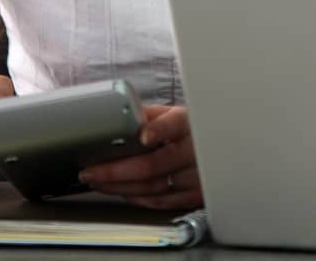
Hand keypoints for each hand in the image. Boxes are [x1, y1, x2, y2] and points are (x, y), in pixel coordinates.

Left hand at [80, 105, 200, 209]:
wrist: (224, 148)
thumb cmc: (194, 129)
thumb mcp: (175, 113)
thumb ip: (148, 116)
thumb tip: (115, 118)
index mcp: (190, 123)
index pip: (175, 125)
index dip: (159, 130)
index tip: (143, 135)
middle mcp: (195, 151)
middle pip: (153, 165)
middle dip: (115, 171)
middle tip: (90, 171)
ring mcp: (197, 177)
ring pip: (153, 188)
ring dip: (120, 187)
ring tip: (97, 181)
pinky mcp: (195, 196)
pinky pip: (161, 202)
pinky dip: (137, 198)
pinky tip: (121, 190)